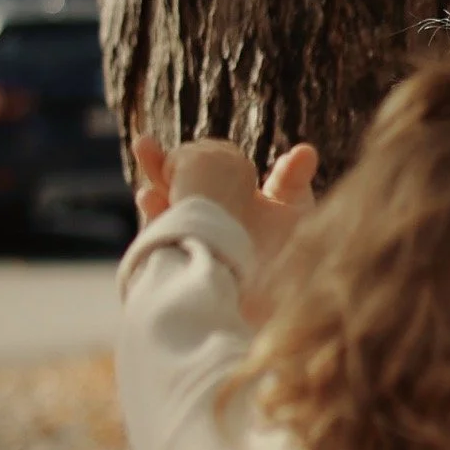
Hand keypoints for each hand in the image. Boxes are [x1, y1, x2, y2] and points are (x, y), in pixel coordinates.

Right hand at [132, 134, 319, 267]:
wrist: (288, 305)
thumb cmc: (300, 259)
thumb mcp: (297, 214)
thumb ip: (292, 181)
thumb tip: (306, 150)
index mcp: (230, 198)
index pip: (203, 171)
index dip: (190, 157)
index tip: (197, 144)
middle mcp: (210, 217)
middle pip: (176, 187)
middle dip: (159, 167)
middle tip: (143, 144)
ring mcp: (199, 241)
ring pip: (167, 213)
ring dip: (153, 194)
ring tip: (145, 179)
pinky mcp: (189, 266)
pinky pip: (168, 244)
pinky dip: (160, 224)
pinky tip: (149, 202)